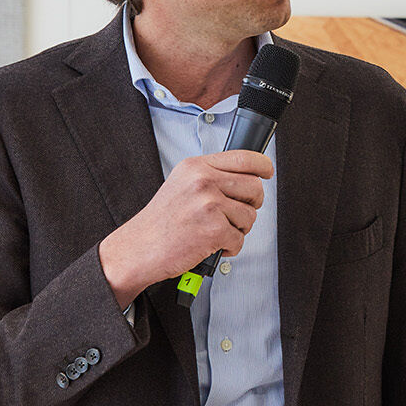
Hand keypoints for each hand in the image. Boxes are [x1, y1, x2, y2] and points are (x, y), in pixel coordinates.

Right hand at [98, 149, 272, 306]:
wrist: (138, 247)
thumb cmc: (161, 221)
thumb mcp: (181, 184)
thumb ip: (211, 176)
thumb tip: (246, 176)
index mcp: (196, 166)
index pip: (244, 157)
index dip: (263, 165)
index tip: (267, 172)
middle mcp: (203, 181)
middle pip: (255, 187)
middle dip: (252, 204)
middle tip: (237, 214)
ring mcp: (209, 204)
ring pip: (250, 216)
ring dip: (239, 229)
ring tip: (216, 232)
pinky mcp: (213, 230)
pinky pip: (240, 239)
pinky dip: (230, 247)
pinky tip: (212, 245)